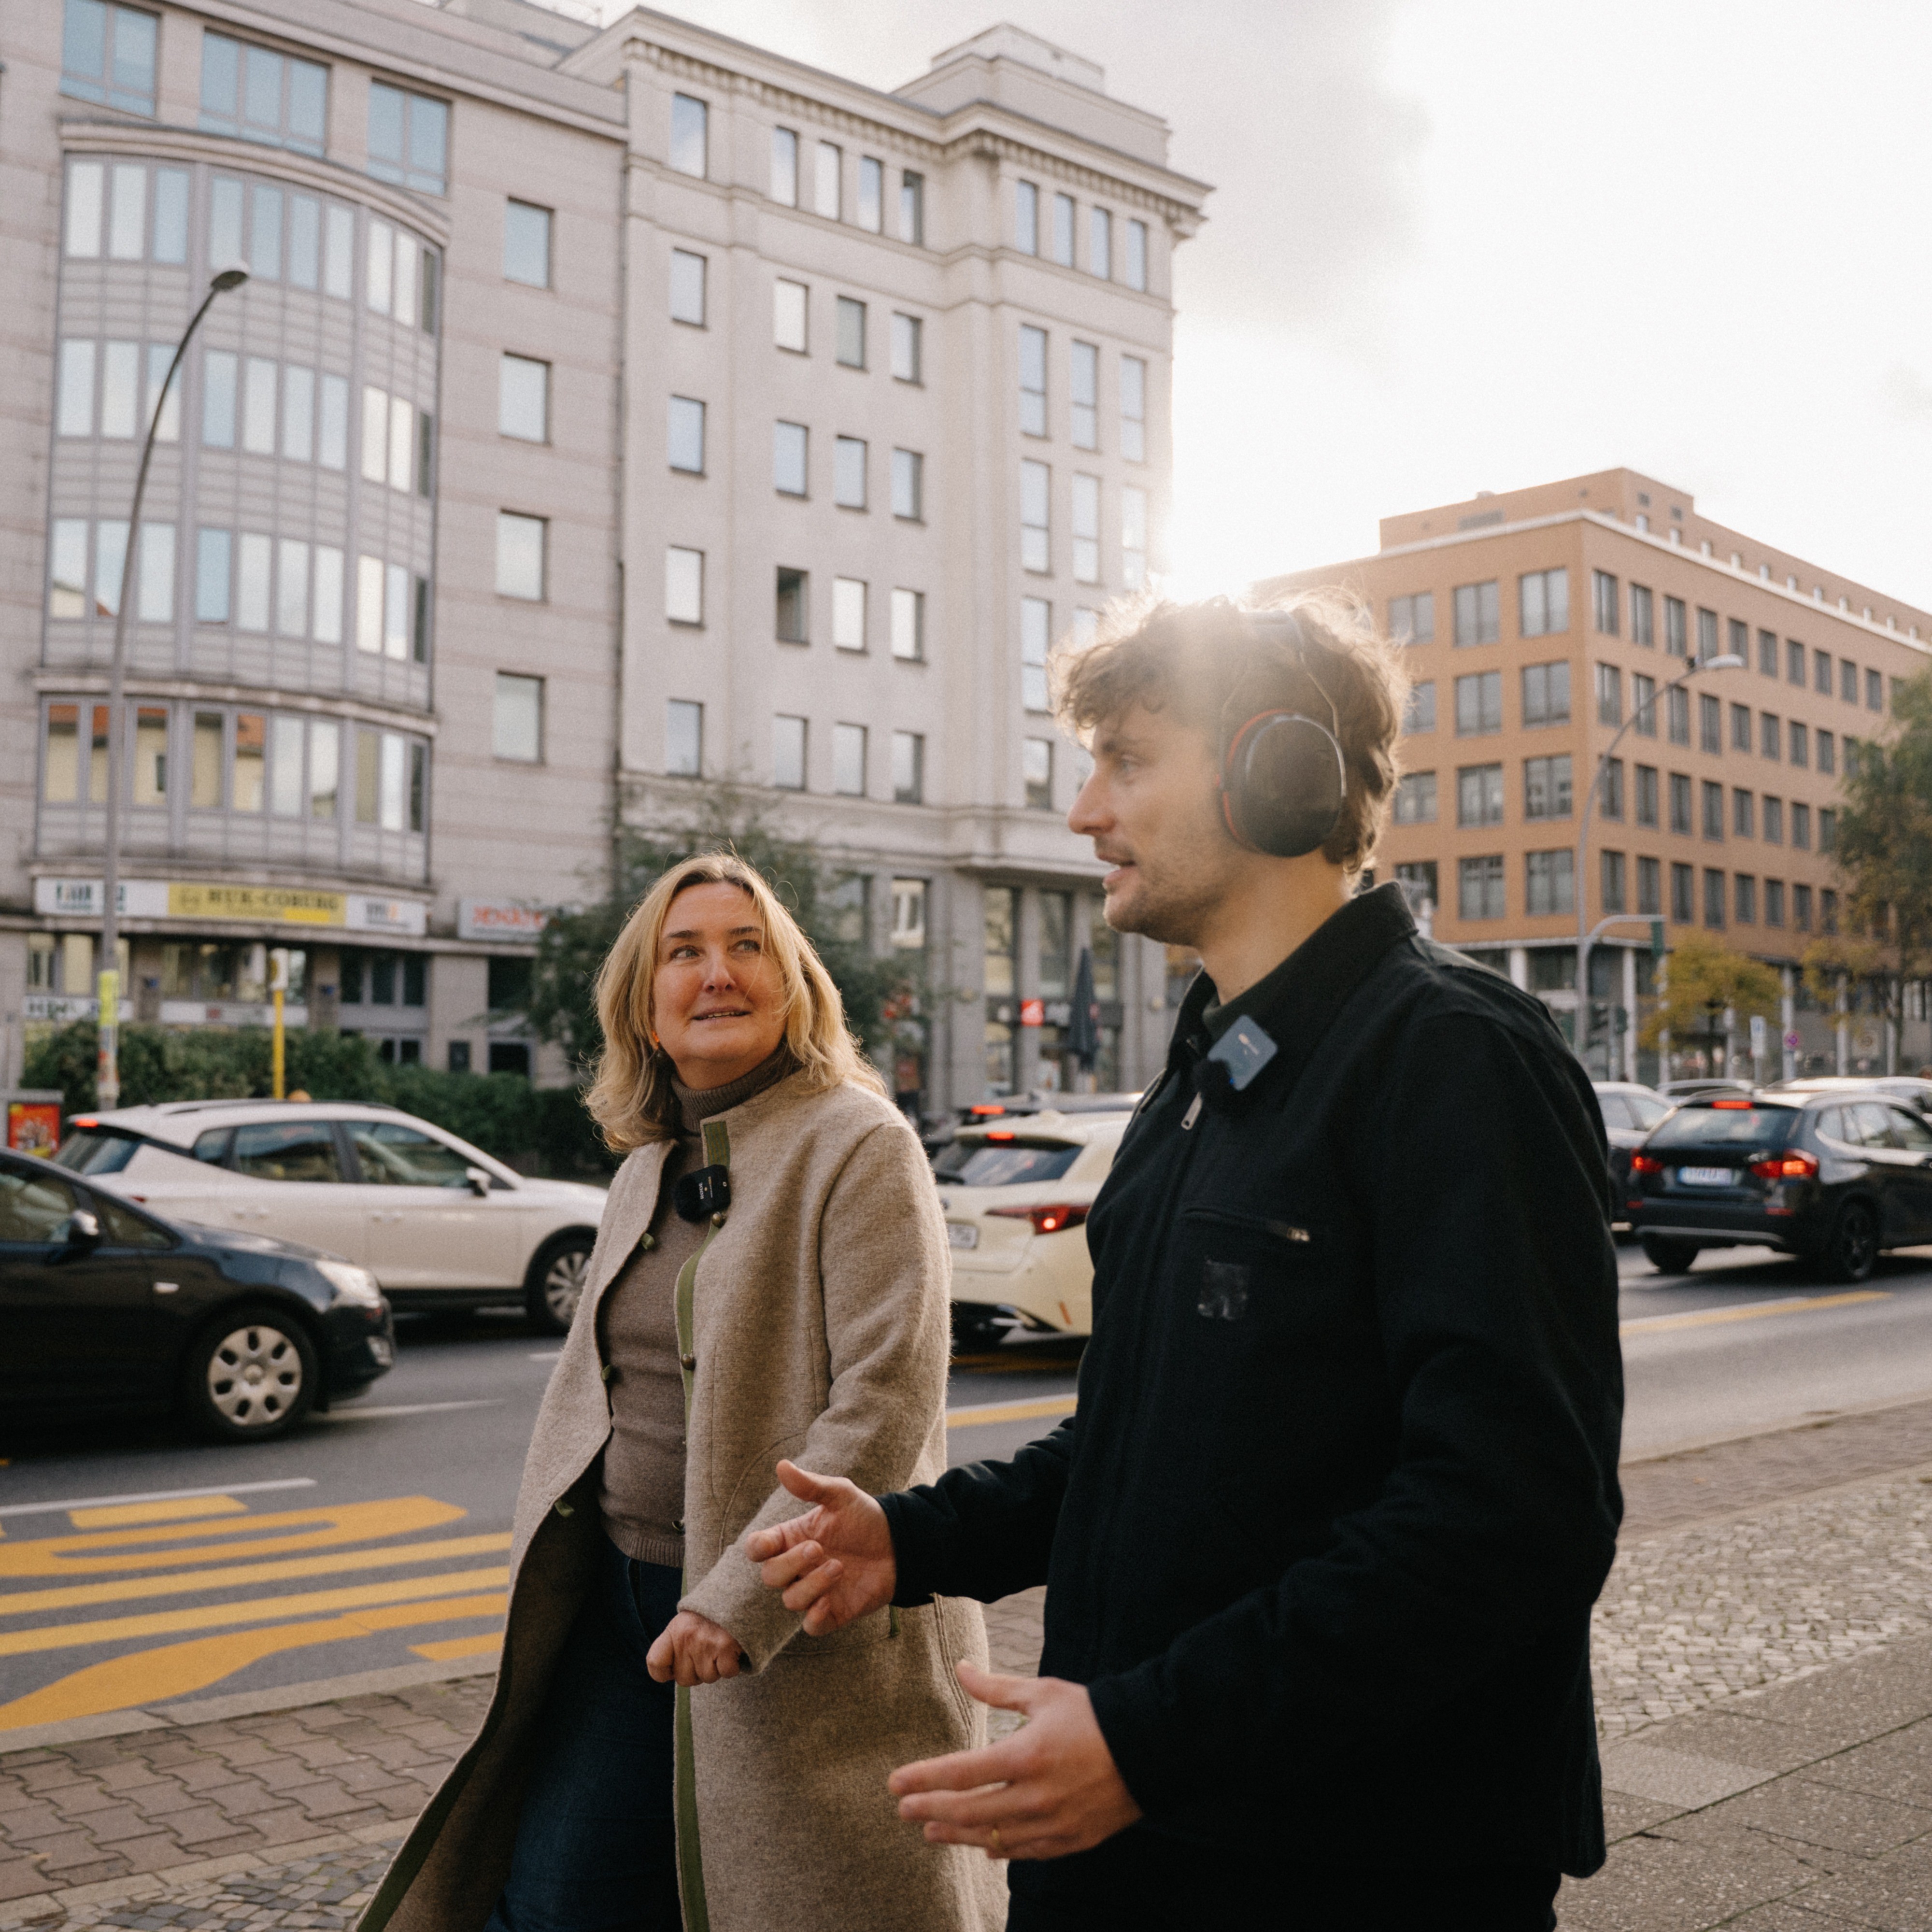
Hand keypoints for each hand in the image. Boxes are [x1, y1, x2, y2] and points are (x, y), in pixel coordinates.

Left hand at [645, 1610, 743, 1685]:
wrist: (738, 1593)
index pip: (655, 1663)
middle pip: (684, 1679)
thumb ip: (676, 1646)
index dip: (664, 1673)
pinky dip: (732, 1666)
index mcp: (674, 1630)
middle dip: (697, 1673)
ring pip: (707, 1678)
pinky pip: (727, 1673)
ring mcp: (705, 1643)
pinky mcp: (726, 1647)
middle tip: (707, 1653)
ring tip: (720, 1647)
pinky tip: (732, 1649)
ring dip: (716, 1668)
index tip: (674, 1670)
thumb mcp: (685, 1624)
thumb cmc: (710, 1615)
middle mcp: (686, 1637)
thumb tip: (670, 1675)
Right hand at [742, 1460, 896, 1635]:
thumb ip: (810, 1486)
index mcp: (792, 1539)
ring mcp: (813, 1592)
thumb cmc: (864, 1517)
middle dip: (790, 1564)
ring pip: (790, 1600)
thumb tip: (782, 1465)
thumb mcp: (840, 1495)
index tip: (770, 1543)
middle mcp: (797, 1568)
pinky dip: (815, 1617)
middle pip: (771, 1576)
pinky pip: (811, 1626)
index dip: (757, 1549)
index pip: (758, 1549)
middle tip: (818, 1548)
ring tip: (839, 1567)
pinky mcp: (832, 1613)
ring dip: (812, 1585)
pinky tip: (830, 1601)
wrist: (898, 1544)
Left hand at [888, 1662, 1142, 1860]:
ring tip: (929, 1830)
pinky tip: (981, 1845)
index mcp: (1025, 1755)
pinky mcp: (1070, 1841)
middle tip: (901, 1810)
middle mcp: (1035, 1796)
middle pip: (968, 1811)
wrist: (1148, 1747)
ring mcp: (1053, 1824)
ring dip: (956, 1834)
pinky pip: (1024, 1852)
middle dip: (929, 1810)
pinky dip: (998, 1849)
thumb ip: (996, 1688)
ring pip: (992, 1838)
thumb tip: (960, 1668)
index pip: (960, 1773)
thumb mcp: (1043, 1693)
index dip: (923, 1779)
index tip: (894, 1783)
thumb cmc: (1092, 1713)